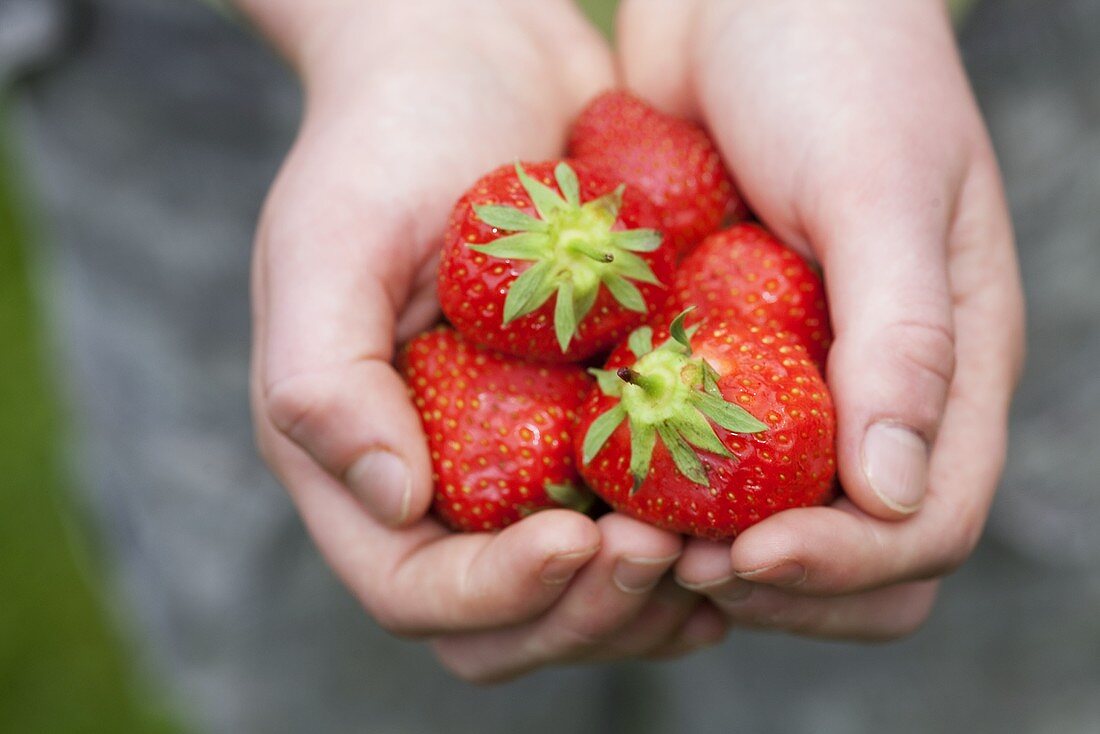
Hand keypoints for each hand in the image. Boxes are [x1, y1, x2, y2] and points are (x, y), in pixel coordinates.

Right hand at [241, 0, 722, 680]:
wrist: (478, 59)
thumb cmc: (388, 139)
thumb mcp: (328, 241)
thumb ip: (324, 380)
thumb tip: (395, 504)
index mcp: (359, 460)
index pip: (416, 591)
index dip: (498, 594)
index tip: (583, 538)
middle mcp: (438, 480)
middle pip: (504, 624)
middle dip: (586, 610)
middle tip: (662, 549)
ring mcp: (517, 462)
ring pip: (582, 597)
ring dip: (649, 596)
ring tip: (716, 546)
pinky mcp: (587, 428)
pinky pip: (638, 525)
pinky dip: (687, 543)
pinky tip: (743, 517)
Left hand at [618, 0, 1024, 637]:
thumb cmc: (833, 61)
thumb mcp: (881, 188)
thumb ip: (905, 337)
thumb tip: (895, 494)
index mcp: (951, 364)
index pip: (926, 525)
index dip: (844, 568)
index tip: (744, 554)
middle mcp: (877, 389)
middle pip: (850, 549)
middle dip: (770, 577)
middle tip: (673, 561)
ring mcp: (795, 376)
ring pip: (766, 517)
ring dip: (702, 545)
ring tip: (624, 533)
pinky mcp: (719, 354)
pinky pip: (695, 453)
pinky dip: (657, 483)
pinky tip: (599, 475)